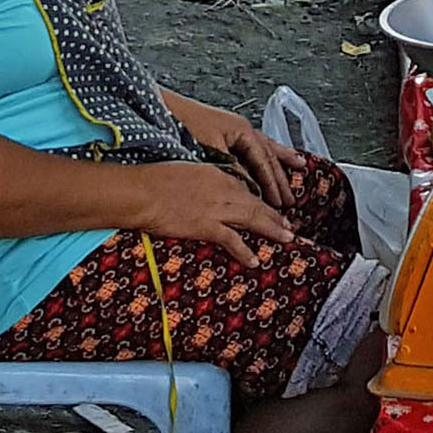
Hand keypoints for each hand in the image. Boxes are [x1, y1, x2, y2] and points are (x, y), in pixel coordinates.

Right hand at [139, 160, 297, 266]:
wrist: (142, 191)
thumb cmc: (154, 180)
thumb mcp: (185, 172)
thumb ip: (201, 181)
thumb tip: (205, 192)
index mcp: (217, 174)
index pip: (246, 187)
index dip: (261, 199)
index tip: (270, 207)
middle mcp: (222, 190)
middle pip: (256, 203)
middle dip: (275, 216)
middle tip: (290, 225)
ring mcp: (216, 209)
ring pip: (252, 218)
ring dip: (271, 229)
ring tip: (286, 238)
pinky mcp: (206, 226)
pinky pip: (232, 240)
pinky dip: (245, 251)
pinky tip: (254, 260)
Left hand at [163, 94, 293, 203]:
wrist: (163, 108)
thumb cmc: (184, 125)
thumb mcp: (211, 151)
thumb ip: (232, 169)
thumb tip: (248, 189)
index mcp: (242, 130)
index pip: (263, 162)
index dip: (272, 184)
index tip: (278, 203)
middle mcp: (243, 129)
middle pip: (268, 156)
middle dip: (280, 178)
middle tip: (291, 199)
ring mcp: (235, 129)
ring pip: (264, 148)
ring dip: (280, 161)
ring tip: (298, 166)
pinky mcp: (224, 132)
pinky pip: (251, 147)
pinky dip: (263, 157)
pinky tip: (268, 161)